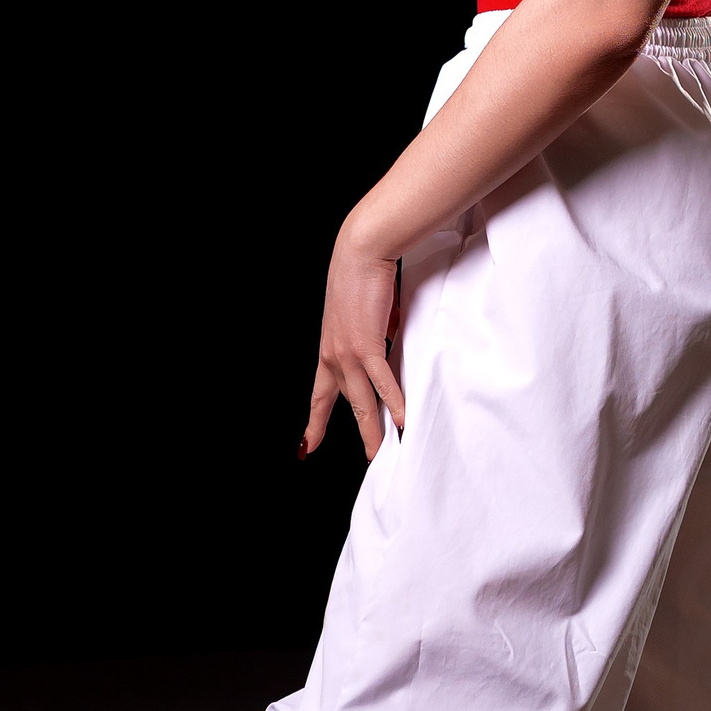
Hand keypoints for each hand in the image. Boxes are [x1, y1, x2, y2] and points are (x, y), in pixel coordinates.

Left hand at [303, 218, 403, 461]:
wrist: (360, 253)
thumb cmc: (362, 276)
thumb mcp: (362, 316)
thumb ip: (371, 336)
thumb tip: (385, 343)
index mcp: (328, 350)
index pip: (320, 395)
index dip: (315, 422)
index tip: (307, 445)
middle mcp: (333, 356)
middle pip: (347, 404)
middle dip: (359, 432)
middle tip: (370, 457)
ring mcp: (348, 353)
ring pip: (363, 401)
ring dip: (374, 428)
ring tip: (383, 451)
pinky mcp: (366, 345)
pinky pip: (383, 382)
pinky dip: (394, 401)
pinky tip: (403, 419)